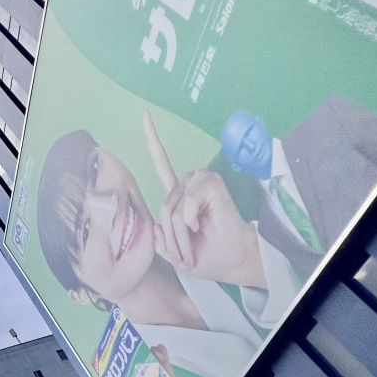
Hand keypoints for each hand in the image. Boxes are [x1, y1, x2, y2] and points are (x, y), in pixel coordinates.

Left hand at [145, 112, 264, 287]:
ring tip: (194, 243)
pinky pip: (187, 202)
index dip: (153, 142)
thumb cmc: (205, 255)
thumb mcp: (173, 252)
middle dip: (171, 235)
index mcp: (178, 194)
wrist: (232, 261)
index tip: (144, 115)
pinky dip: (189, 220)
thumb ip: (159, 240)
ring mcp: (201, 182)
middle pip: (163, 205)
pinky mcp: (212, 184)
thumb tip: (158, 225)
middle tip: (186, 252)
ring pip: (173, 206)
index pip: (162, 164)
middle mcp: (188, 184)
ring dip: (180, 231)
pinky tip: (199, 226)